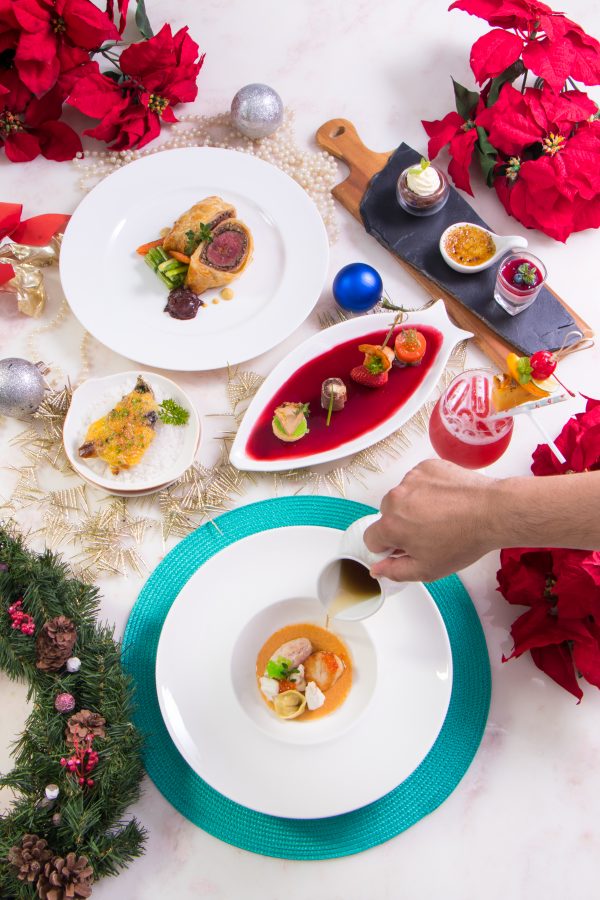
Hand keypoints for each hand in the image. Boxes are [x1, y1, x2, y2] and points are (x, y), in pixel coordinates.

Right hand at [364, 458, 500, 581]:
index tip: (404, 547)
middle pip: (387, 515)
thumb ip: (395, 571)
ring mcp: (411, 479)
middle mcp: (396, 498)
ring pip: (403, 496)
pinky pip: (418, 480)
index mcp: (391, 525)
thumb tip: (378, 568)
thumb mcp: (427, 569)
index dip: (387, 547)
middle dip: (401, 525)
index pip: (371, 538)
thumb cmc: (464, 539)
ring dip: (415, 505)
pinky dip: (428, 489)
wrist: (492, 511)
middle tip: (428, 533)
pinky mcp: (426, 467)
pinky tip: (446, 500)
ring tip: (442, 515)